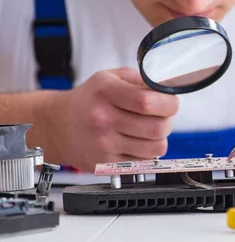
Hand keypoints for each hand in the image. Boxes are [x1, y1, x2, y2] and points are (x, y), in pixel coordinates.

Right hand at [45, 68, 178, 171]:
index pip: (148, 101)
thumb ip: (141, 79)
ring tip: (148, 131)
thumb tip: (169, 87)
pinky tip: (135, 142)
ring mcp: (104, 144)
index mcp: (106, 92)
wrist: (58, 126)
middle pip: (157, 127)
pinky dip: (147, 153)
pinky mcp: (105, 164)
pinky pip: (144, 162)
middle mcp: (103, 119)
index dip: (169, 103)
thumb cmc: (89, 100)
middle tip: (160, 118)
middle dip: (167, 122)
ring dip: (159, 139)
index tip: (170, 103)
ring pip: (155, 148)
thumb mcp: (111, 77)